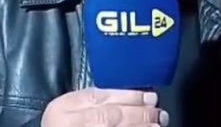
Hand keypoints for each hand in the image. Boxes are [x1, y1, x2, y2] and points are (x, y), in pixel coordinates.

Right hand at [41, 88, 169, 126]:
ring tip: (157, 124)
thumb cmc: (63, 125)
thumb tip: (131, 95)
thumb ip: (92, 101)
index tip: (148, 96)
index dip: (127, 96)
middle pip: (109, 116)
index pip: (99, 98)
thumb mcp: (70, 109)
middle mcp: (69, 124)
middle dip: (137, 112)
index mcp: (62, 107)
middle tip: (157, 111)